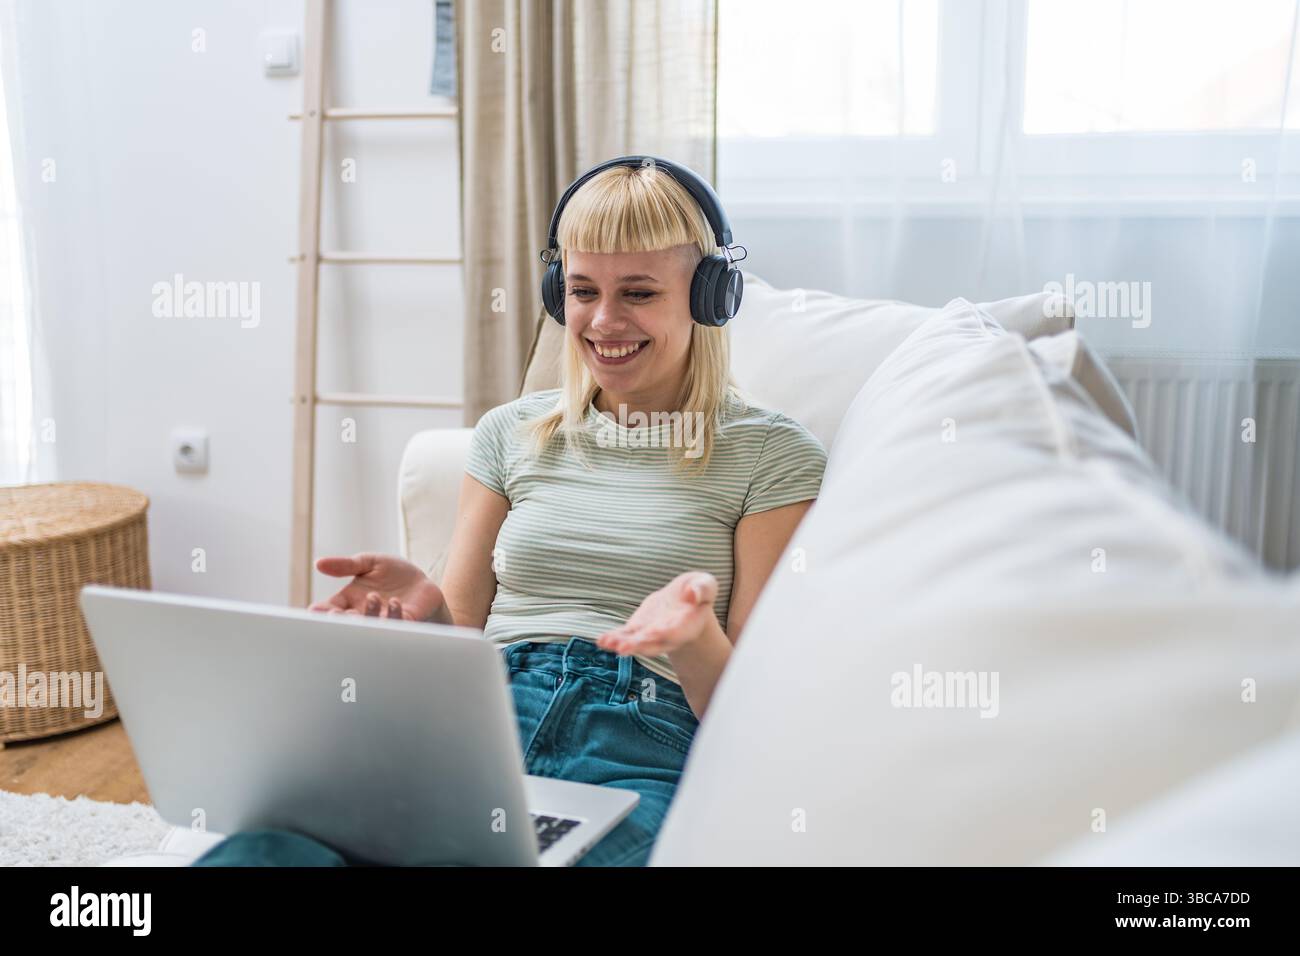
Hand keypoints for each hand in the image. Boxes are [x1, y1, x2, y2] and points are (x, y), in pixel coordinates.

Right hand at [308, 552, 445, 621]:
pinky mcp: (405, 623)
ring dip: (370, 613)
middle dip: (341, 620)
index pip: (330, 610)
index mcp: (350, 602)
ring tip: (372, 597)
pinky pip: (396, 624)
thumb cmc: (393, 574)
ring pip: (372, 625)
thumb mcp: (368, 563)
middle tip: (336, 614)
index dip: (322, 612)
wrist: (422, 583)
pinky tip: (394, 602)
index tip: (315, 610)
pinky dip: (393, 614)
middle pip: (348, 622)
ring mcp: (384, 621)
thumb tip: (318, 563)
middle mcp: (364, 615)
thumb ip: (345, 565)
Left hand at [595, 572, 718, 656]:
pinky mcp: (638, 629)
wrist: (686, 601)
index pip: (675, 632)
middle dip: (638, 645)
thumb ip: (703, 589)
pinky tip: (601, 640)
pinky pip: (625, 635)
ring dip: (621, 644)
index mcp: (687, 626)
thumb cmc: (698, 591)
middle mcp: (668, 635)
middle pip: (653, 643)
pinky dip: (613, 638)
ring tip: (606, 643)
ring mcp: (651, 634)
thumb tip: (692, 594)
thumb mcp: (706, 584)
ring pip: (636, 642)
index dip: (664, 633)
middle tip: (623, 648)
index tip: (654, 633)